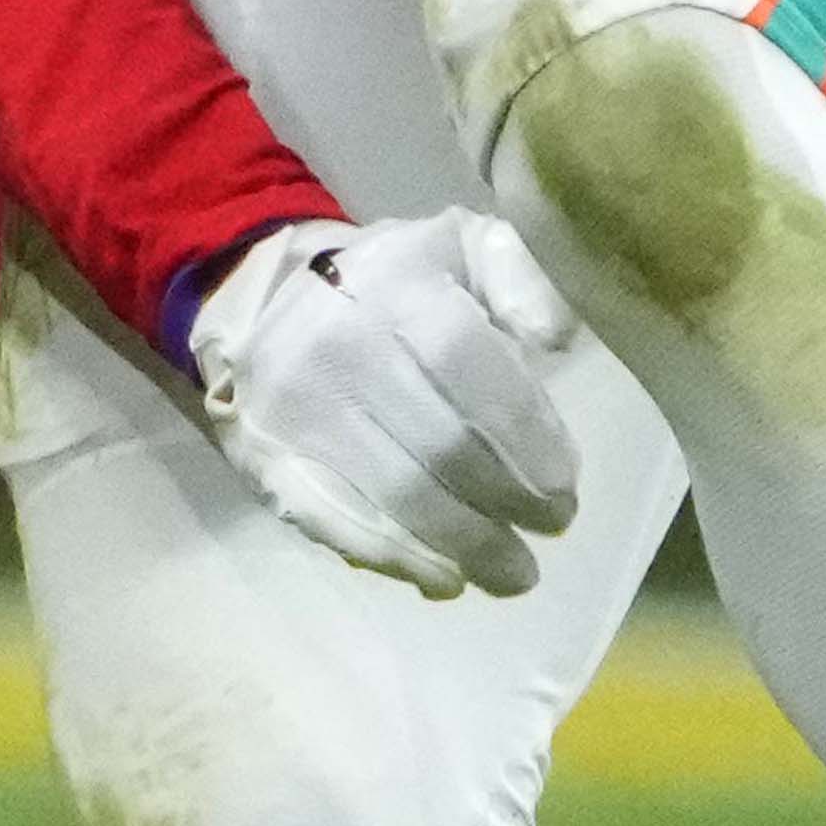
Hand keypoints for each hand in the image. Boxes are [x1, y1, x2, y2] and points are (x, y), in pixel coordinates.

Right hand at [176, 210, 589, 598]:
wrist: (259, 303)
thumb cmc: (388, 283)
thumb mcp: (460, 247)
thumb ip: (522, 276)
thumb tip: (559, 337)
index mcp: (395, 285)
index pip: (470, 365)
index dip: (527, 434)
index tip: (565, 482)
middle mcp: (338, 346)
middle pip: (440, 443)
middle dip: (509, 500)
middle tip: (552, 526)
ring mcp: (296, 410)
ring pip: (395, 495)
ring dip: (467, 546)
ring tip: (514, 572)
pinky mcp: (268, 462)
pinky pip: (338, 524)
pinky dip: (398, 560)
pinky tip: (445, 579)